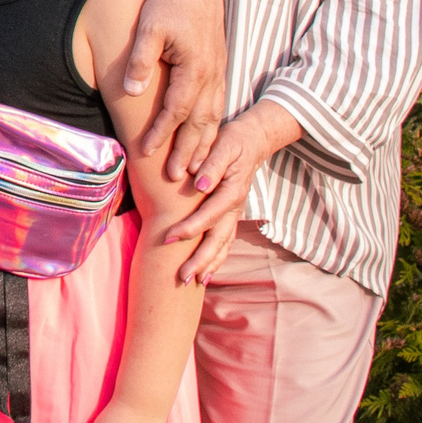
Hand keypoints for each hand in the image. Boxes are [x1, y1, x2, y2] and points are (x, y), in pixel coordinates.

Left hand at [125, 0, 228, 175]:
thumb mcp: (150, 27)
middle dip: (188, 152)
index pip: (177, 110)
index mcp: (195, 68)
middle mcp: (211, 76)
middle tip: (176, 179)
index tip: (146, 152)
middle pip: (200, 123)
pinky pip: (218, 108)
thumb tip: (131, 91)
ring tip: (194, 172)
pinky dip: (212, 131)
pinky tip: (206, 144)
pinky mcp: (218, 72)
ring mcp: (218, 75)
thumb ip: (140, 60)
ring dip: (204, 146)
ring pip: (214, 119)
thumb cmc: (169, 5)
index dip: (162, 133)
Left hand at [155, 100, 302, 283]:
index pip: (209, 214)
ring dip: (209, 264)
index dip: (190, 228)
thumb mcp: (223, 144)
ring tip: (193, 282)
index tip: (169, 238)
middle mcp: (235, 206)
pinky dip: (217, 258)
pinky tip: (206, 274)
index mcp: (232, 191)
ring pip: (224, 244)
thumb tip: (200, 184)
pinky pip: (225, 241)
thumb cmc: (233, 141)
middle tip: (182, 276)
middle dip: (200, 259)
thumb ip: (212, 163)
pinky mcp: (231, 215)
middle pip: (219, 238)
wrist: (253, 140)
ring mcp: (235, 213)